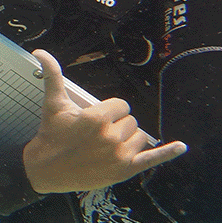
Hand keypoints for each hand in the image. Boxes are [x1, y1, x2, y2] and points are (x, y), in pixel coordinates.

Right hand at [22, 50, 186, 194]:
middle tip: (96, 135)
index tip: (95, 120)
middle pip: (131, 121)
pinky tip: (181, 146)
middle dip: (117, 125)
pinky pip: (151, 159)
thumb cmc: (50, 135)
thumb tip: (40, 52)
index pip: (121, 105)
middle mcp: (110, 137)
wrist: (44, 170)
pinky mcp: (124, 171)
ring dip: (128, 138)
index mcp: (97, 118)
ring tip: (108, 145)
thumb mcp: (53, 103)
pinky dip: (168, 153)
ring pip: (140, 137)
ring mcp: (119, 155)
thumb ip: (52, 75)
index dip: (109, 111)